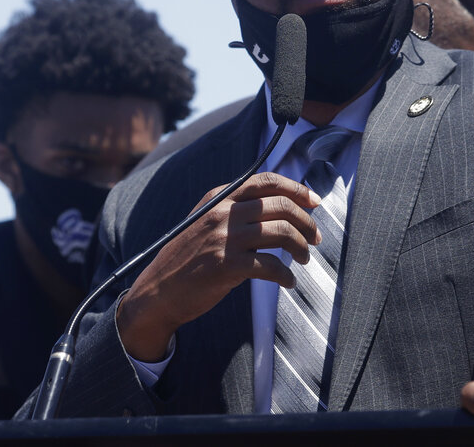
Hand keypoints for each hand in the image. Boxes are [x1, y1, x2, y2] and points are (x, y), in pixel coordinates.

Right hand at [116, 172, 321, 360]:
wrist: (157, 291)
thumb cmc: (188, 258)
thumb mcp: (206, 221)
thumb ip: (235, 209)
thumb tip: (281, 206)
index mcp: (219, 197)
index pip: (266, 181)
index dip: (296, 188)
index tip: (315, 201)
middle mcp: (222, 212)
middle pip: (280, 206)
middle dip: (306, 222)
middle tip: (316, 238)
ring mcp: (224, 238)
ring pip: (281, 232)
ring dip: (301, 247)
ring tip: (304, 259)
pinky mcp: (226, 265)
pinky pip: (270, 265)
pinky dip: (285, 275)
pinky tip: (289, 282)